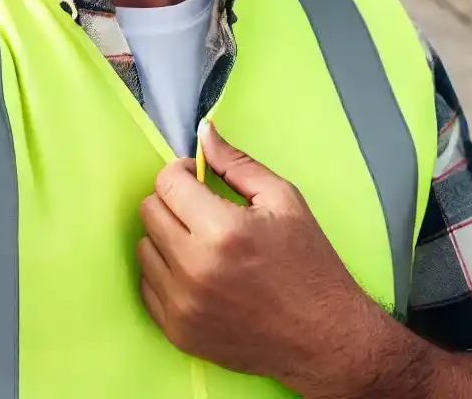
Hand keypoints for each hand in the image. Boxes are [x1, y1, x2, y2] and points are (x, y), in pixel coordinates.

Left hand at [137, 120, 396, 396]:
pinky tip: (196, 272)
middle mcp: (195, 269)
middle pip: (149, 211)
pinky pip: (147, 285)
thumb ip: (236, 162)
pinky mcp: (178, 332)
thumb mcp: (283, 200)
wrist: (328, 341)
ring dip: (167, 237)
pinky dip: (166, 274)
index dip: (181, 172)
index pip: (167, 183)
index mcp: (222, 231)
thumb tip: (203, 130)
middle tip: (202, 210)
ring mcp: (183, 305)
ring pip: (144, 247)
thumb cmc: (310, 267)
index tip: (197, 179)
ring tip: (202, 243)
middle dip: (173, 201)